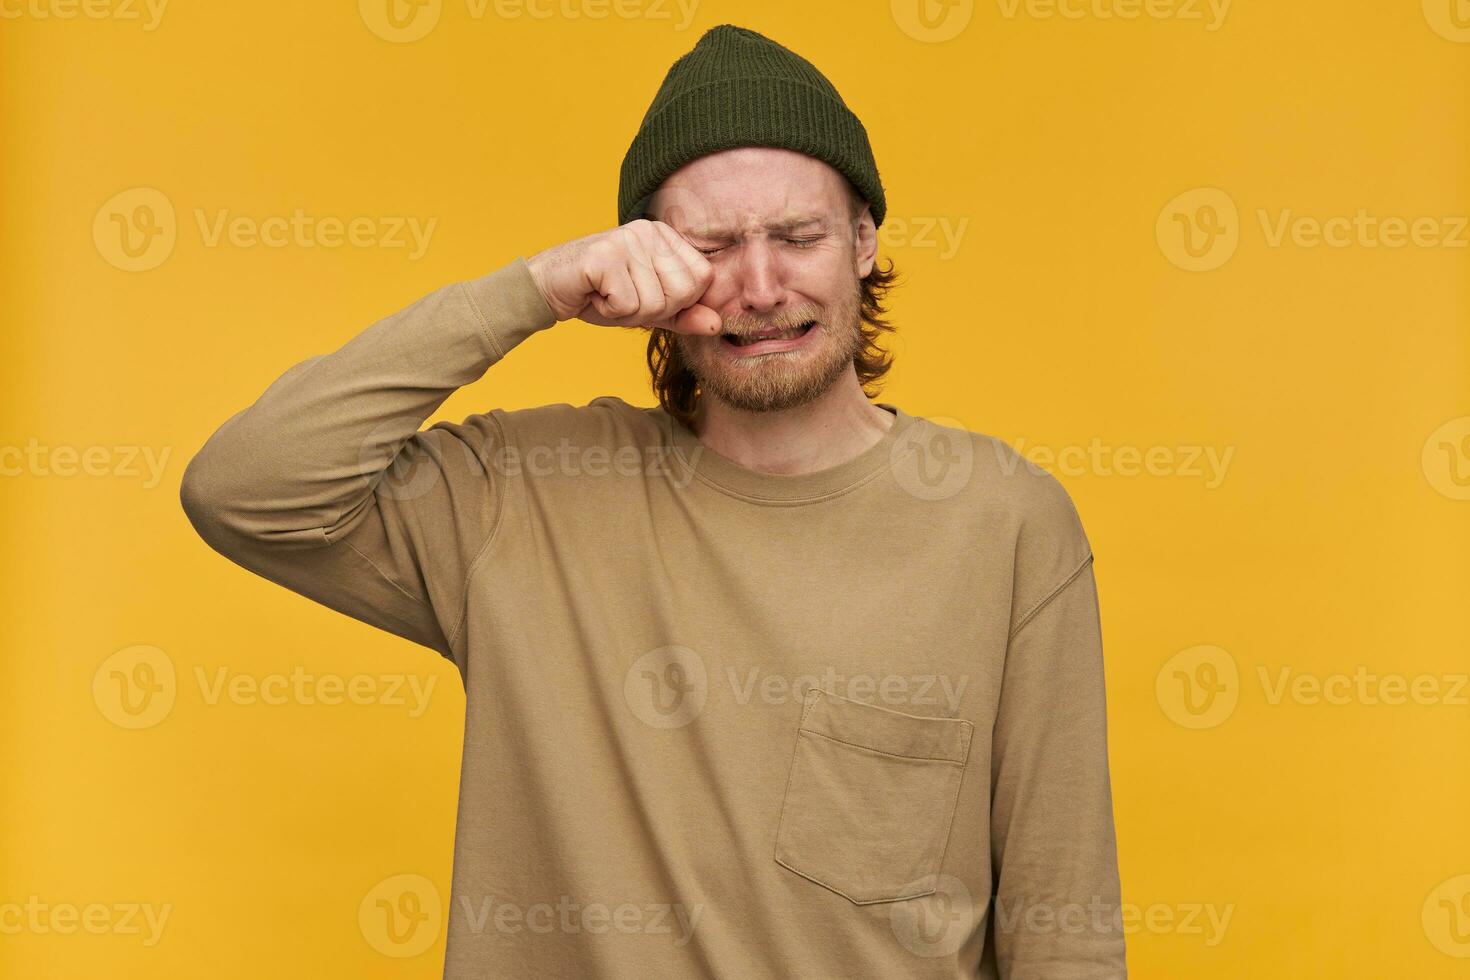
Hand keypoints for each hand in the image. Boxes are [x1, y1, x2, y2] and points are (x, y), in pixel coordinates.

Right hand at [526, 220, 721, 334]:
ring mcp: (627, 239)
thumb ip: (684, 315)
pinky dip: (609, 312)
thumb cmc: (599, 295)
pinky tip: (594, 295)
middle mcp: (649, 230)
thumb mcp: (648, 308)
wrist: (548, 289)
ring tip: (606, 295)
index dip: (677, 302)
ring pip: (654, 303)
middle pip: (682, 292)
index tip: (644, 294)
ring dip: (627, 313)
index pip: (702, 279)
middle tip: (623, 297)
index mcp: (665, 236)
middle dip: (653, 310)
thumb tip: (718, 324)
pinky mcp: (604, 255)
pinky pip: (628, 305)